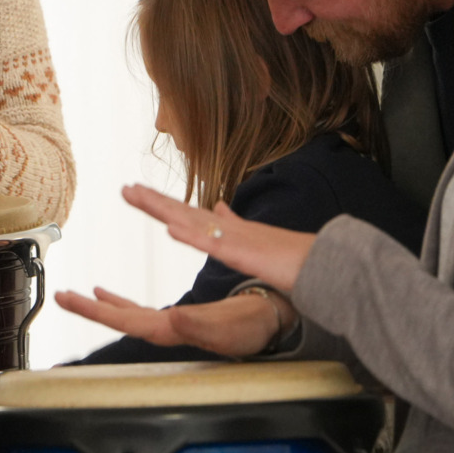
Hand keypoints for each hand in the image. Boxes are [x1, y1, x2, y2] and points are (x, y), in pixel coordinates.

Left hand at [55, 285, 293, 358]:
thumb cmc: (249, 326)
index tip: (72, 300)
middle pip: (117, 319)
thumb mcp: (226, 325)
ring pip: (123, 315)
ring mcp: (165, 324)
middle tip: (60, 296)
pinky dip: (116, 302)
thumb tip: (173, 317)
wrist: (266, 322)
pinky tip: (103, 294)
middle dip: (87, 309)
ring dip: (97, 307)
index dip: (97, 312)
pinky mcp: (171, 319)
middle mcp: (163, 328)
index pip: (125, 321)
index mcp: (170, 329)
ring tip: (74, 296)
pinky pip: (135, 310)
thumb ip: (198, 323)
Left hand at [121, 184, 314, 293]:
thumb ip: (234, 224)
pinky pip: (214, 245)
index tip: (138, 192)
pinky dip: (192, 235)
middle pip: (183, 210)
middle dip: (152, 200)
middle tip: (125, 188)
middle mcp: (228, 228)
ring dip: (162, 208)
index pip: (187, 212)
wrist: (328, 264)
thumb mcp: (256, 240)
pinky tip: (171, 229)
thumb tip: (218, 206)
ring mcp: (236, 238)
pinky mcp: (245, 253)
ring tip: (136, 196)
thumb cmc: (294, 258)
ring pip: (191, 220)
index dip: (161, 202)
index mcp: (228, 229)